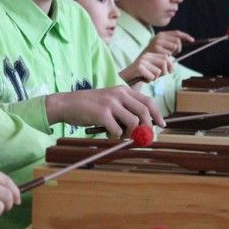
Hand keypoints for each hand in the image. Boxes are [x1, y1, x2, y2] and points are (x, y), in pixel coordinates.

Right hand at [45, 86, 164, 137]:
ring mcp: (111, 103)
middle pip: (144, 112)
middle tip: (146, 138)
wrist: (66, 104)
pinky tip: (108, 135)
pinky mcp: (102, 114)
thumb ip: (124, 109)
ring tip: (121, 136)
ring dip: (131, 134)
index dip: (157, 114)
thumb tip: (141, 126)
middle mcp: (119, 94)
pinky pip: (117, 130)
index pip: (148, 101)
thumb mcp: (109, 101)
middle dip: (148, 128)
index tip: (162, 125)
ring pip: (133, 122)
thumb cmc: (88, 106)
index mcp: (123, 90)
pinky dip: (115, 137)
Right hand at [119, 51, 173, 84]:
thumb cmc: (140, 76)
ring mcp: (142, 61)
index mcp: (151, 54)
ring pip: (159, 71)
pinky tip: (143, 79)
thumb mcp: (153, 70)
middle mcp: (146, 56)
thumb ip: (162, 67)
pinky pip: (152, 76)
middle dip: (164, 72)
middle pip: (164, 62)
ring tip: (148, 77)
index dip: (171, 66)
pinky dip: (149, 80)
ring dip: (155, 77)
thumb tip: (172, 68)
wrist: (124, 79)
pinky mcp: (138, 68)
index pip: (166, 56)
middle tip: (157, 77)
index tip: (169, 72)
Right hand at [146, 30, 194, 55]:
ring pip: (174, 47)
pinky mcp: (157, 48)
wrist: (141, 61)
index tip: (192, 40)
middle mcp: (159, 36)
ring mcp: (158, 42)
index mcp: (161, 34)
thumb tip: (188, 41)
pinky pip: (169, 53)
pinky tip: (162, 59)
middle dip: (179, 48)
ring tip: (166, 57)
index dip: (185, 36)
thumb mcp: (162, 47)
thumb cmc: (154, 55)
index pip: (176, 33)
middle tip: (175, 54)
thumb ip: (171, 43)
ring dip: (173, 54)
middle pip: (177, 40)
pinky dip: (168, 58)